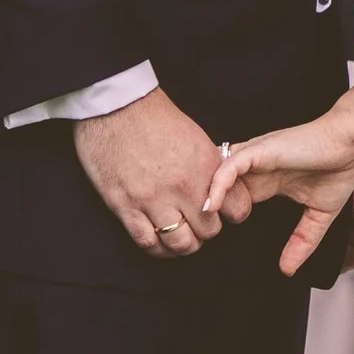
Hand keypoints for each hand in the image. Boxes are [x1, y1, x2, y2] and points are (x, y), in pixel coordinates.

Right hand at [72, 87, 223, 258]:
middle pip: (208, 231)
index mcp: (206, 166)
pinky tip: (158, 242)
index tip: (223, 214)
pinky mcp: (125, 206)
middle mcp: (183, 186)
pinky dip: (156, 247)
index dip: (232, 215)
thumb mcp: (195, 138)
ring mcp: (153, 198)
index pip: (236, 208)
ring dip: (182, 243)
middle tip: (197, 224)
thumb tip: (217, 190)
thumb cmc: (155, 116)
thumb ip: (208, 167)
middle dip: (205, 230)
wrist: (117, 106)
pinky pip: (147, 242)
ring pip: (179, 243)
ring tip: (179, 236)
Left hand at [202, 109, 353, 275]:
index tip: (215, 237)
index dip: (222, 214)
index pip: (235, 196)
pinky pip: (229, 166)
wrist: (352, 143)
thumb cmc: (340, 168)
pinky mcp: (260, 151)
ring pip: (217, 174)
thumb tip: (288, 270)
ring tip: (197, 221)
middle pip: (219, 185)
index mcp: (269, 180)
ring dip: (206, 195)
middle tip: (195, 231)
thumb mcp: (319, 214)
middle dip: (205, 205)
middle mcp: (258, 168)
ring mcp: (257, 158)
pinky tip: (211, 204)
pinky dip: (217, 184)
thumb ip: (302, 240)